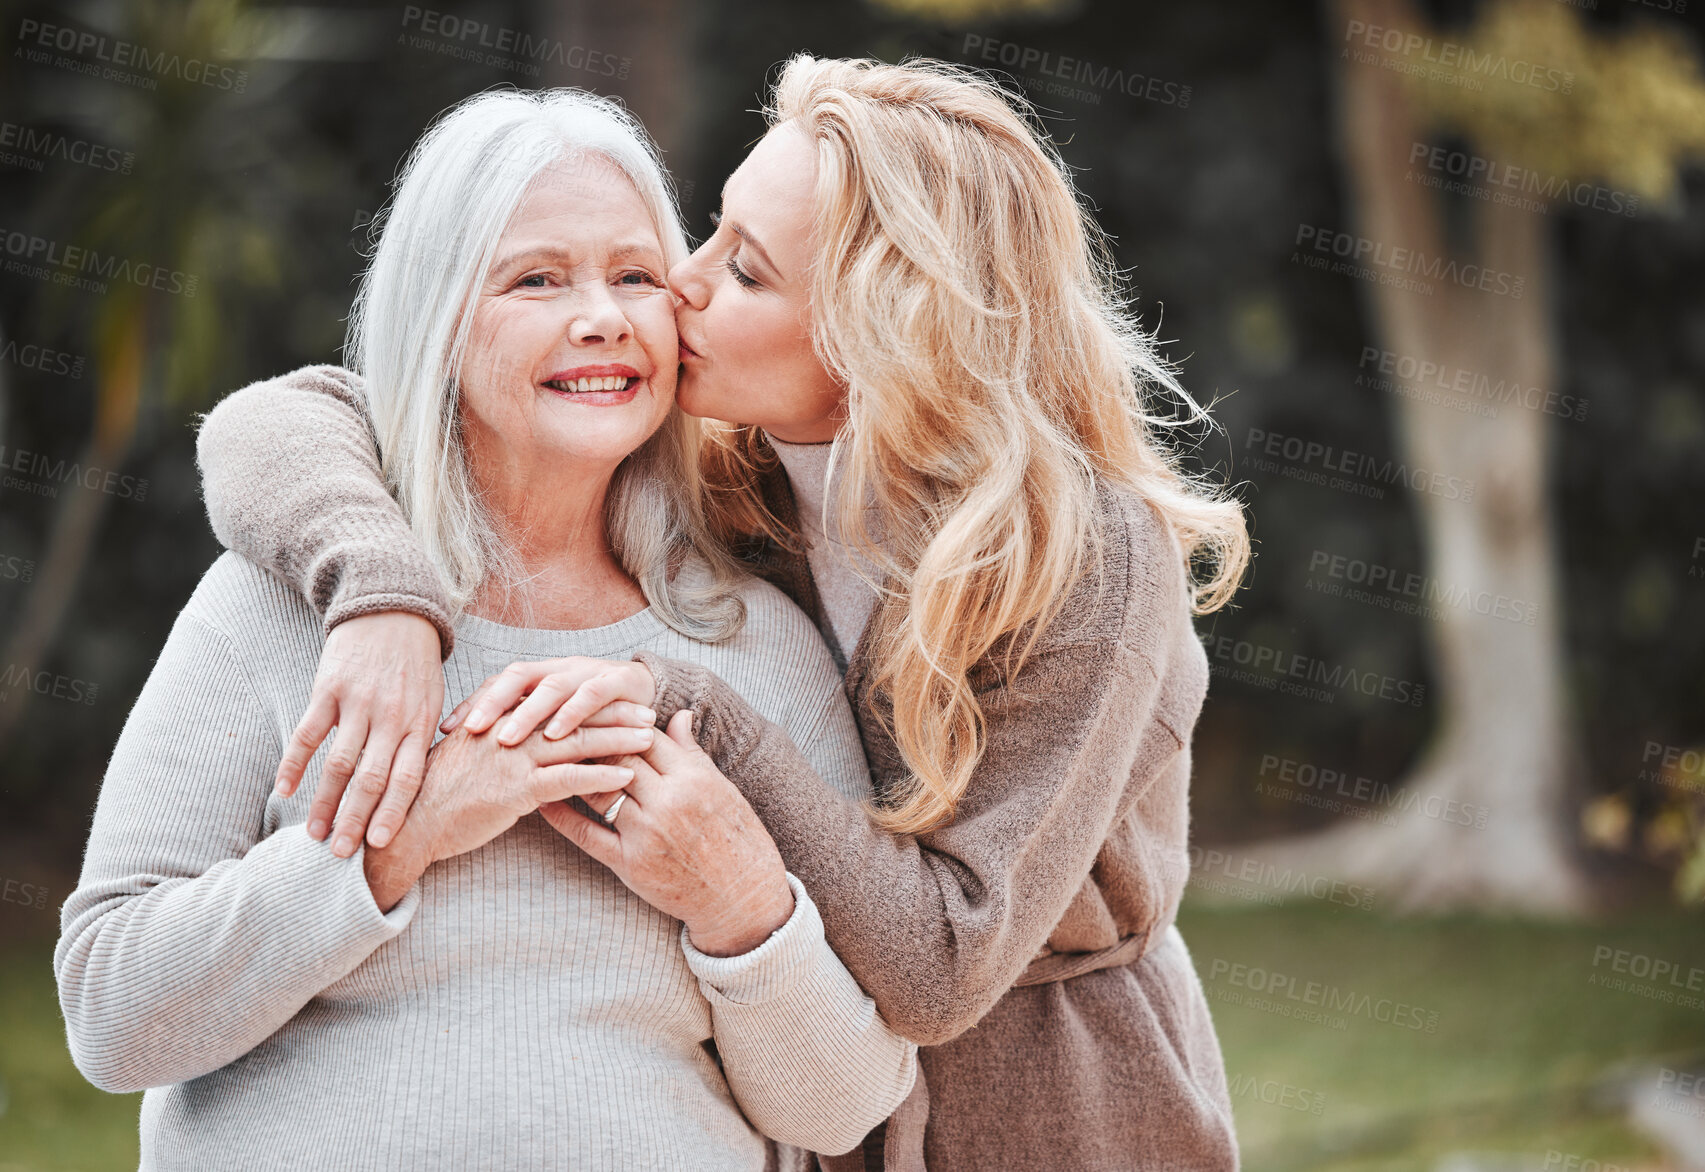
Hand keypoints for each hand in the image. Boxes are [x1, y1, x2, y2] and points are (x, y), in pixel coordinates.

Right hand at [279, 613, 442, 855]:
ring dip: (324, 802)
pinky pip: (308, 733)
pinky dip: (294, 763)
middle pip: (371, 779)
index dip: (393, 813)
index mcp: (419, 723)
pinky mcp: (329, 688)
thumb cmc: (416, 664)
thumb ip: (422, 741)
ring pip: (338, 763)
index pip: (407, 778)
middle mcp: (390, 716)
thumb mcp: (434, 700)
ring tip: (313, 834)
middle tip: (341, 855)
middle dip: (355, 821)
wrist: (393, 610)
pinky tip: (284, 790)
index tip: (380, 846)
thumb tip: (414, 790)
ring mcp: (358, 702)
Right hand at [362, 713, 654, 910]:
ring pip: (577, 742)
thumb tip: (534, 748)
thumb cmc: (442, 793)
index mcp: (501, 719)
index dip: (591, 700)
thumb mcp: (474, 756)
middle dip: (614, 713)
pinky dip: (600, 775)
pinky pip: (567, 778)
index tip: (621, 699)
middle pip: (573, 715)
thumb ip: (504, 745)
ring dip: (618, 739)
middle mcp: (510, 731)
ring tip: (649, 738)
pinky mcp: (516, 789)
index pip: (556, 702)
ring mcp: (513, 759)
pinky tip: (626, 774)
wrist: (413, 821)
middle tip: (649, 712)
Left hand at [440, 656, 656, 747]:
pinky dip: (573, 713)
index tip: (446, 731)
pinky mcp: (618, 681)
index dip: (473, 703)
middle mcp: (560, 669)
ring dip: (529, 712)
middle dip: (493, 703)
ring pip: (552, 685)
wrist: (651, 695)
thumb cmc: (598, 718)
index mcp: (541, 677)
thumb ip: (528, 736)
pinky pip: (592, 694)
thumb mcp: (558, 726)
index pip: (499, 684)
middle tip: (472, 731)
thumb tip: (477, 757)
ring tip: (509, 738)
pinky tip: (557, 734)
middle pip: (518, 677)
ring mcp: (589, 672)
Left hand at [539, 710, 794, 956]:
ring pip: (598, 789)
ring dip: (573, 771)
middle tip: (565, 726)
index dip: (621, 723)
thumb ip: (692, 753)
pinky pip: (586, 834)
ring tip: (550, 755)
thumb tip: (678, 715)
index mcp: (695, 778)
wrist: (742, 898)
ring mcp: (647, 834)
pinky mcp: (630, 864)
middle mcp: (669, 802)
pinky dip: (561, 816)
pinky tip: (543, 800)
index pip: (647, 737)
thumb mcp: (722, 789)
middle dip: (593, 741)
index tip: (601, 713)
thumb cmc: (737, 840)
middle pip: (619, 758)